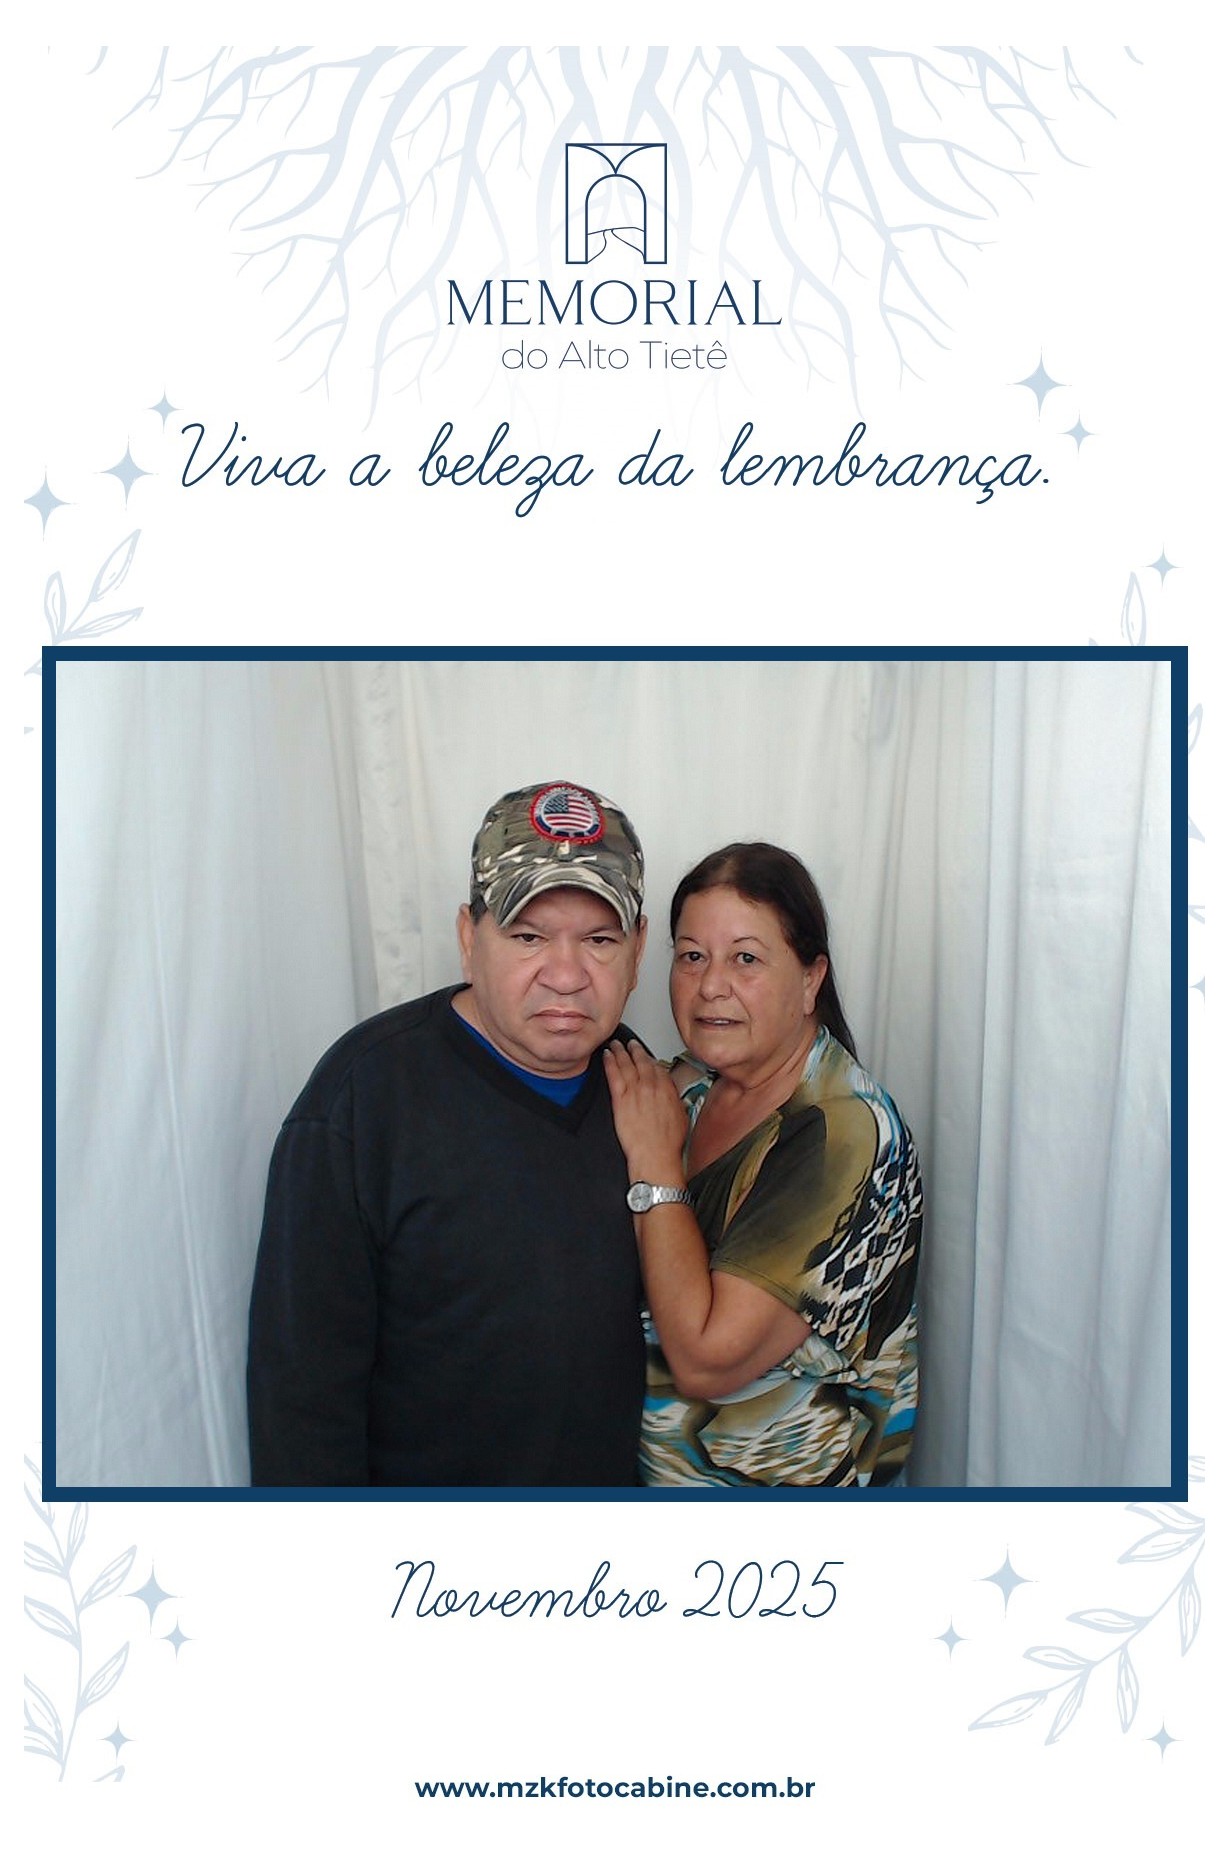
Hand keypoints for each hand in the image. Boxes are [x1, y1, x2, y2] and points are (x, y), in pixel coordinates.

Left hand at [603, 1040, 688, 1184]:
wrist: (655, 1154)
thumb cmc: (668, 1142)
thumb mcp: (681, 1117)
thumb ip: (674, 1101)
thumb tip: (671, 1096)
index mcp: (667, 1089)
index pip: (658, 1067)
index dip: (650, 1059)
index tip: (646, 1056)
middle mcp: (651, 1086)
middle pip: (642, 1061)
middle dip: (635, 1049)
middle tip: (630, 1043)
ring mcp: (635, 1091)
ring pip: (626, 1064)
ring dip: (620, 1051)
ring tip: (615, 1044)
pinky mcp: (620, 1099)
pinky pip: (614, 1074)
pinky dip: (609, 1062)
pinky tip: (606, 1056)